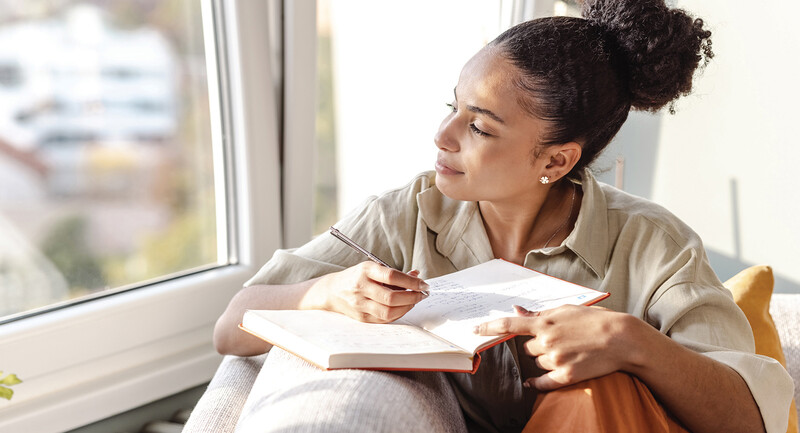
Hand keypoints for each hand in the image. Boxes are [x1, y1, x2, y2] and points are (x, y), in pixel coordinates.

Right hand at [311, 261, 428, 322]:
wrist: (332, 291)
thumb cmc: (356, 277)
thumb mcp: (373, 268)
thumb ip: (394, 273)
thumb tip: (417, 276)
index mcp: (365, 271)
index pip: (392, 276)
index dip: (411, 282)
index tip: (423, 284)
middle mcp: (361, 288)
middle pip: (392, 297)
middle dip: (412, 297)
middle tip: (422, 294)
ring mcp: (360, 304)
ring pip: (389, 311)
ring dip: (407, 307)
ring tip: (414, 301)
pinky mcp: (362, 317)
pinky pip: (384, 319)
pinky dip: (398, 314)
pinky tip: (404, 308)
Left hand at [474, 304, 637, 390]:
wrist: (622, 339)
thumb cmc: (595, 321)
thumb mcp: (567, 310)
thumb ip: (540, 313)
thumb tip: (516, 311)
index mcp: (546, 322)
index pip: (510, 325)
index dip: (489, 327)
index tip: (474, 330)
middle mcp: (547, 341)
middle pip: (527, 349)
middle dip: (537, 346)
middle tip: (558, 341)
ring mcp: (556, 359)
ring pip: (537, 363)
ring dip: (545, 360)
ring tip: (568, 352)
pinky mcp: (566, 376)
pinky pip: (542, 382)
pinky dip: (535, 383)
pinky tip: (532, 383)